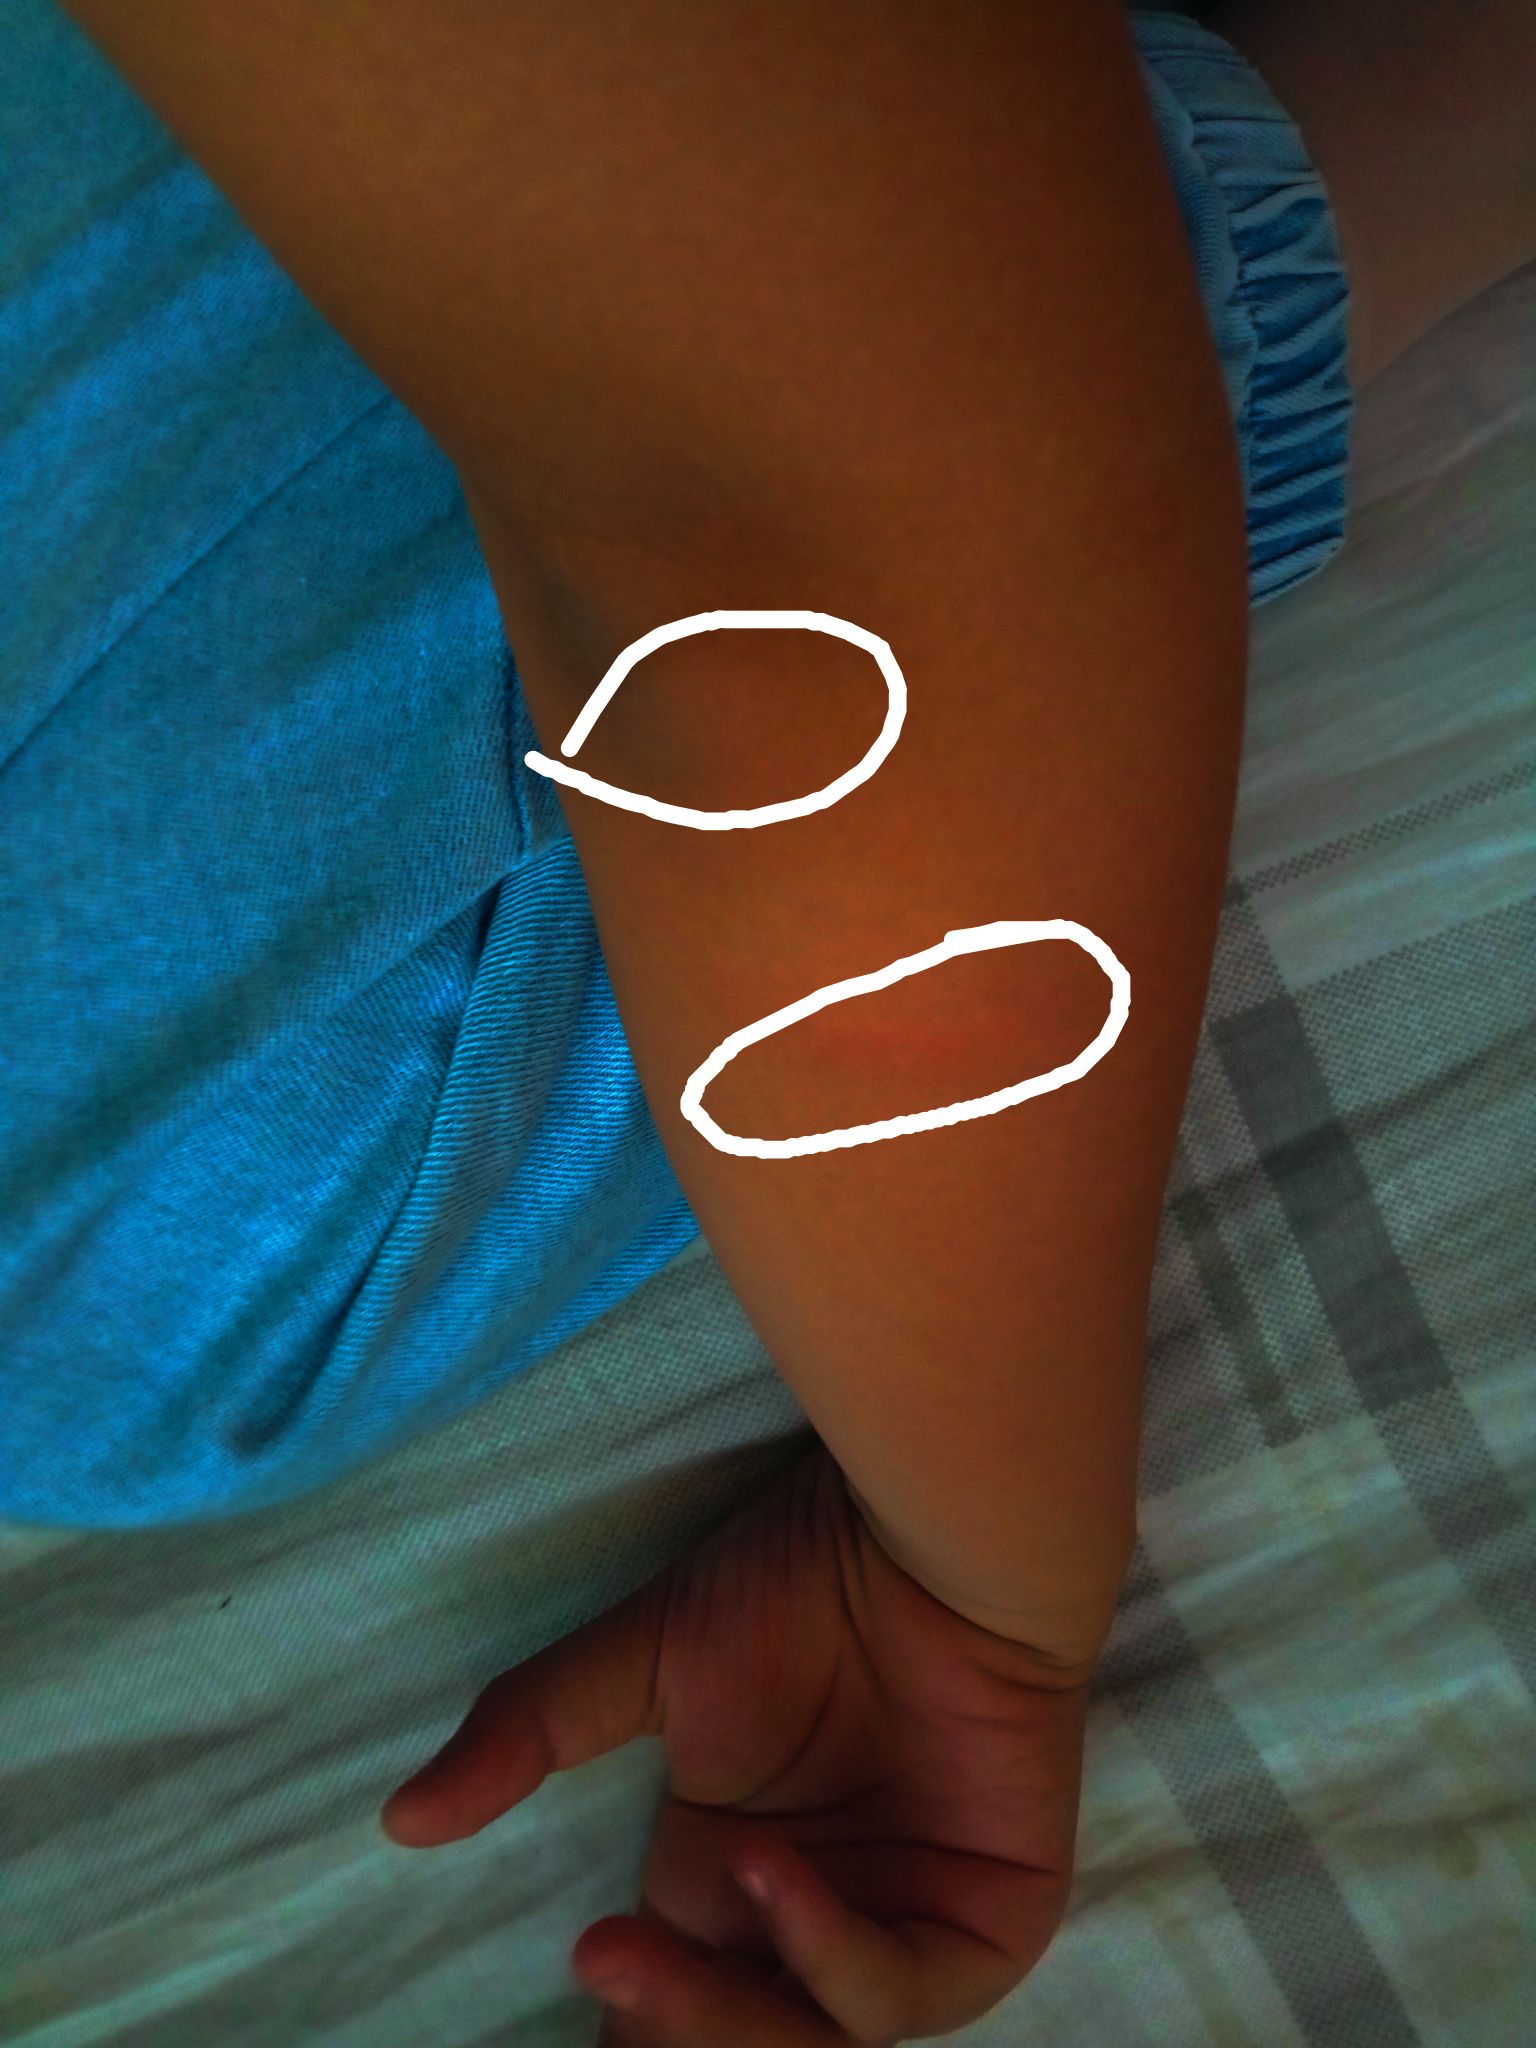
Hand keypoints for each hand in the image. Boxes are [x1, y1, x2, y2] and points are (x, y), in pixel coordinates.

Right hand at [379, 1438, 1094, 2044]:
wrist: (929, 1526)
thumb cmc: (802, 1579)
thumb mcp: (643, 1661)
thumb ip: (529, 1734)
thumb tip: (401, 1819)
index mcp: (722, 1884)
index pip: (660, 2006)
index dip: (621, 2026)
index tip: (575, 1985)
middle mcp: (804, 1924)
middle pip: (728, 2043)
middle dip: (661, 2027)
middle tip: (598, 1962)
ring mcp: (896, 1930)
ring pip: (809, 2044)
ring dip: (723, 2014)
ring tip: (648, 1934)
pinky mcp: (982, 1926)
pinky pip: (898, 1992)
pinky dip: (829, 1954)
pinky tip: (772, 1871)